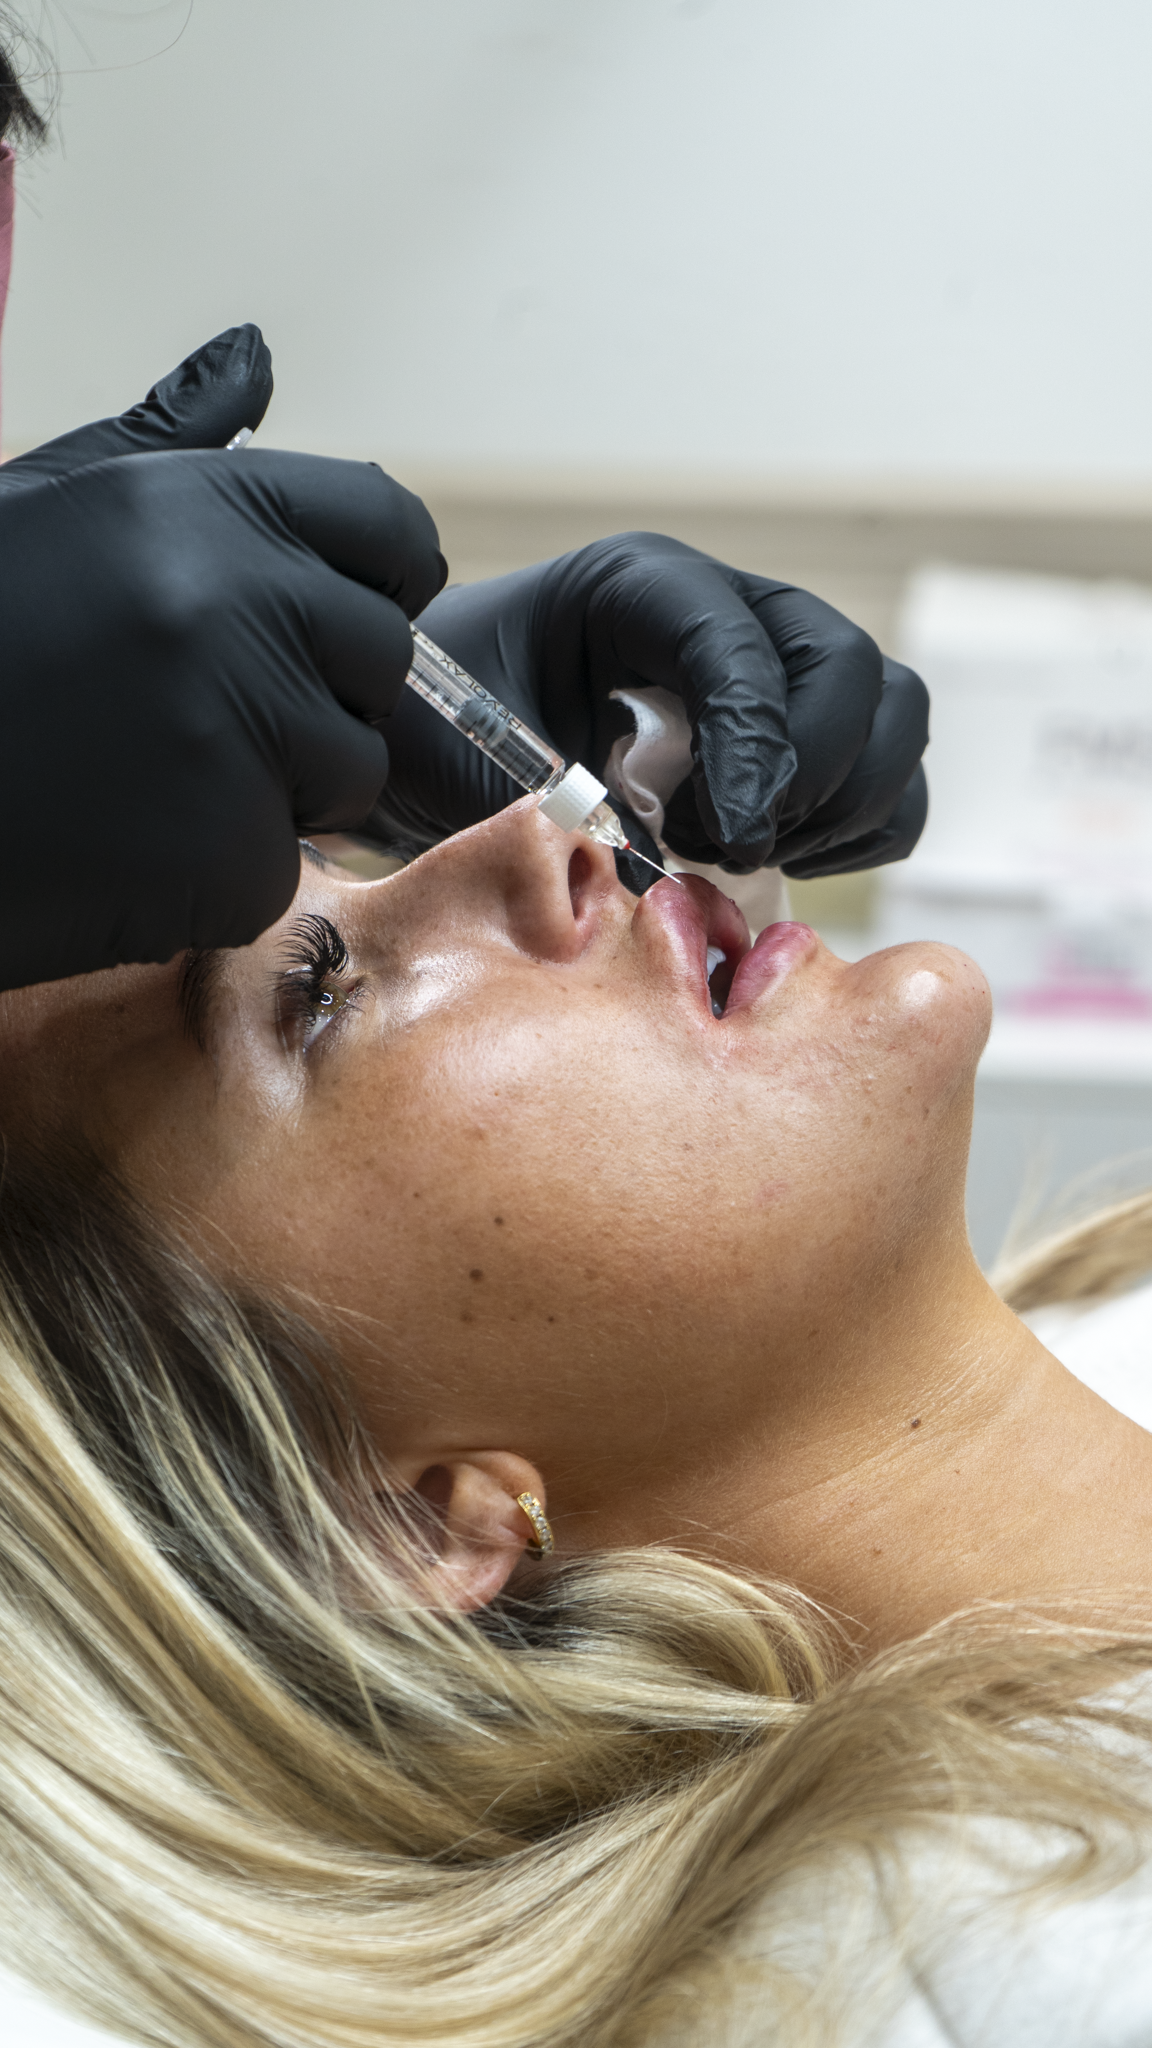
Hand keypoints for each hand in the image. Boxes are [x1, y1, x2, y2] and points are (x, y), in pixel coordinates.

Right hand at [0, 325, 445, 987]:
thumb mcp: (40, 504)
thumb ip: (163, 440)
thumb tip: (253, 357)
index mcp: (198, 506)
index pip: (390, 529)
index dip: (375, 579)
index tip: (334, 618)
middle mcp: (237, 608)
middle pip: (383, 658)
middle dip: (318, 692)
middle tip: (198, 716)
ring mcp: (241, 736)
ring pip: (352, 771)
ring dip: (277, 789)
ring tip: (148, 778)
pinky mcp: (231, 856)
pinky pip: (280, 866)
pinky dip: (215, 873)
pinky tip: (120, 848)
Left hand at [366, 533, 926, 882]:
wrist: (441, 734)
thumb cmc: (442, 728)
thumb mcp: (465, 755)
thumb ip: (549, 807)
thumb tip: (654, 874)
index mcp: (638, 588)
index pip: (740, 646)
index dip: (756, 744)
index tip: (730, 837)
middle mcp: (725, 610)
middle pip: (845, 667)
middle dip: (810, 774)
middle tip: (729, 843)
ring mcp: (775, 666)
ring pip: (890, 711)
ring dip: (843, 803)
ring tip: (744, 849)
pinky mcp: (799, 731)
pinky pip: (888, 773)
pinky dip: (861, 828)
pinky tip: (779, 857)